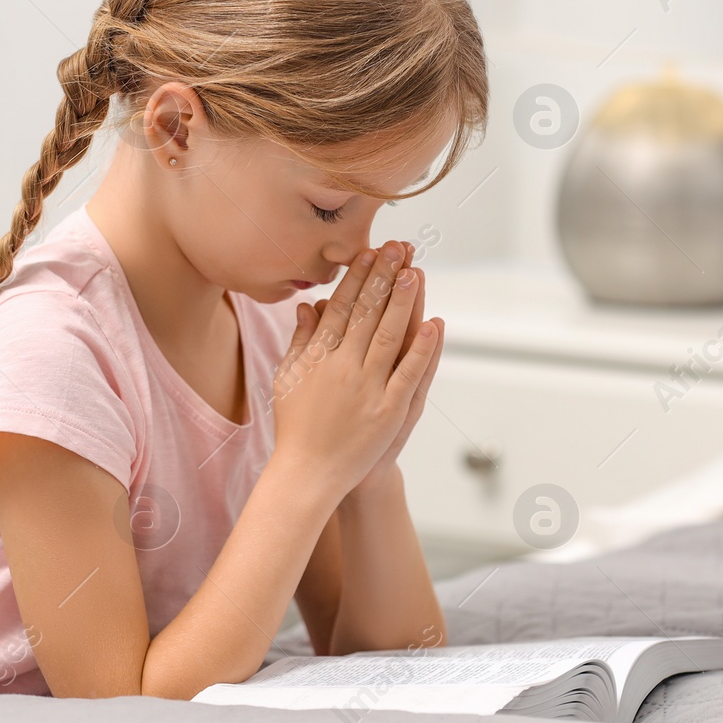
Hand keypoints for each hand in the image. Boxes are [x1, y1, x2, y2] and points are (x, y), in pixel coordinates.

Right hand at [271, 241, 439, 500]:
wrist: (308, 474)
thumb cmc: (295, 425)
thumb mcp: (288, 378)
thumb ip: (301, 341)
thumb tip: (309, 305)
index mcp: (318, 356)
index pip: (341, 307)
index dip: (357, 278)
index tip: (369, 252)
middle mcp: (343, 367)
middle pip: (367, 314)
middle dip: (384, 278)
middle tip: (398, 247)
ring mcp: (367, 389)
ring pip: (388, 336)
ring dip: (403, 302)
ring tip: (415, 271)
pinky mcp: (388, 411)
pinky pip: (408, 374)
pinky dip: (422, 349)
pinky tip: (433, 324)